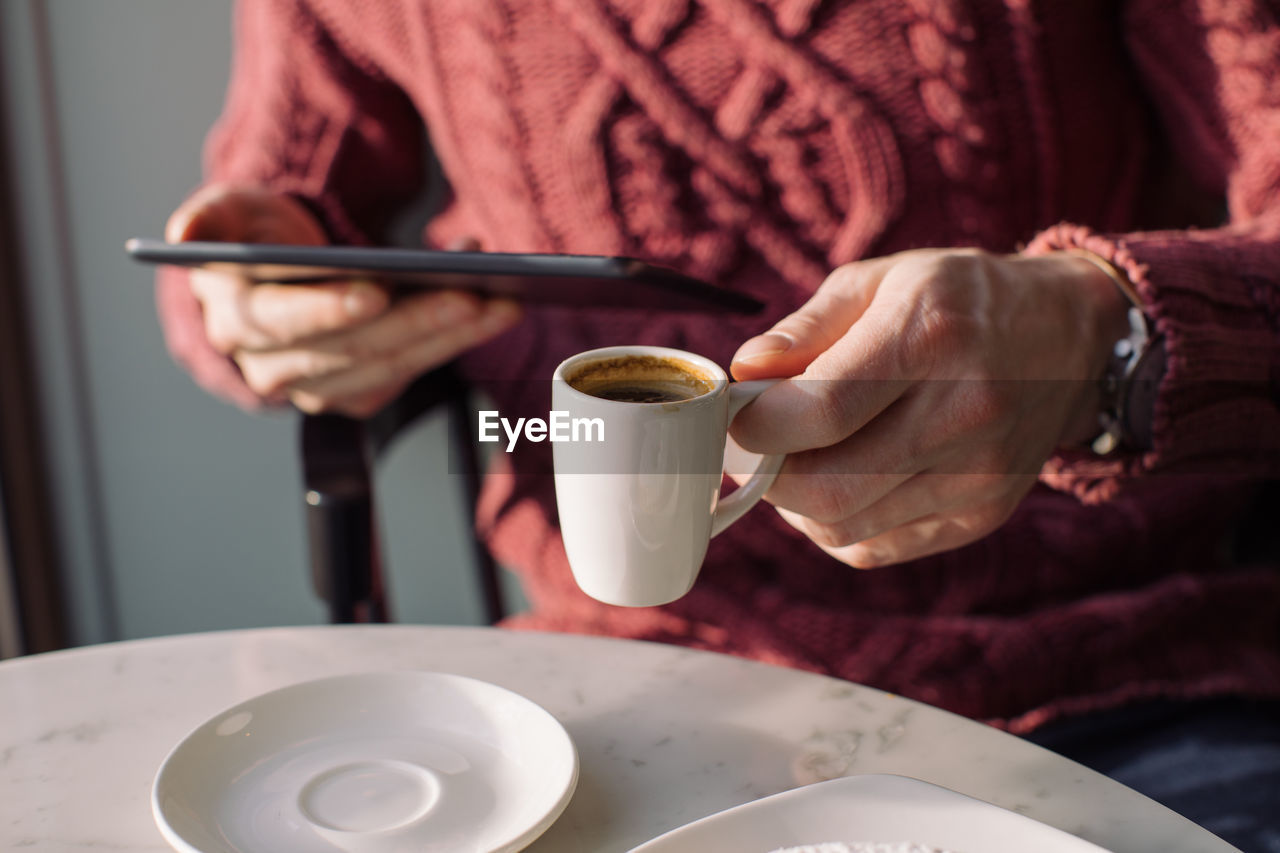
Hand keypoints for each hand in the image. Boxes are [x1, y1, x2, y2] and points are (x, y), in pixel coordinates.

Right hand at [165, 184, 520, 416]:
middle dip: (418, 322)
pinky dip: (453, 341)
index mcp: (237, 320)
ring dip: (451, 338)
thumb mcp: (226, 212)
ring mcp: (318, 388)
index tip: (378, 290)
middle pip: (355, 350)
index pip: (284, 322)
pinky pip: (412, 373)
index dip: (330, 309)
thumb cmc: (256, 235)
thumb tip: (182, 237)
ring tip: (501, 302)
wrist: (277, 273)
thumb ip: (207, 220)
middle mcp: (273, 367)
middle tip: (473, 293)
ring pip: (393, 368)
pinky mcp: (358, 395)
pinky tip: (491, 310)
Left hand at [729, 248, 1129, 567]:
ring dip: (795, 505)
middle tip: (751, 448)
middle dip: (766, 475)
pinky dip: (836, 525)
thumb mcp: (878, 281)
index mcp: (931, 335)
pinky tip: (839, 481)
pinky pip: (876, 547)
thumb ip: (804, 330)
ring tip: (796, 460)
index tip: (735, 418)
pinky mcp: (984, 515)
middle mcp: (966, 411)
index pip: (820, 411)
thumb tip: (744, 376)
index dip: (755, 427)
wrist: (1071, 335)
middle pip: (827, 486)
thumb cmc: (957, 299)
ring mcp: (981, 474)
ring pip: (844, 527)